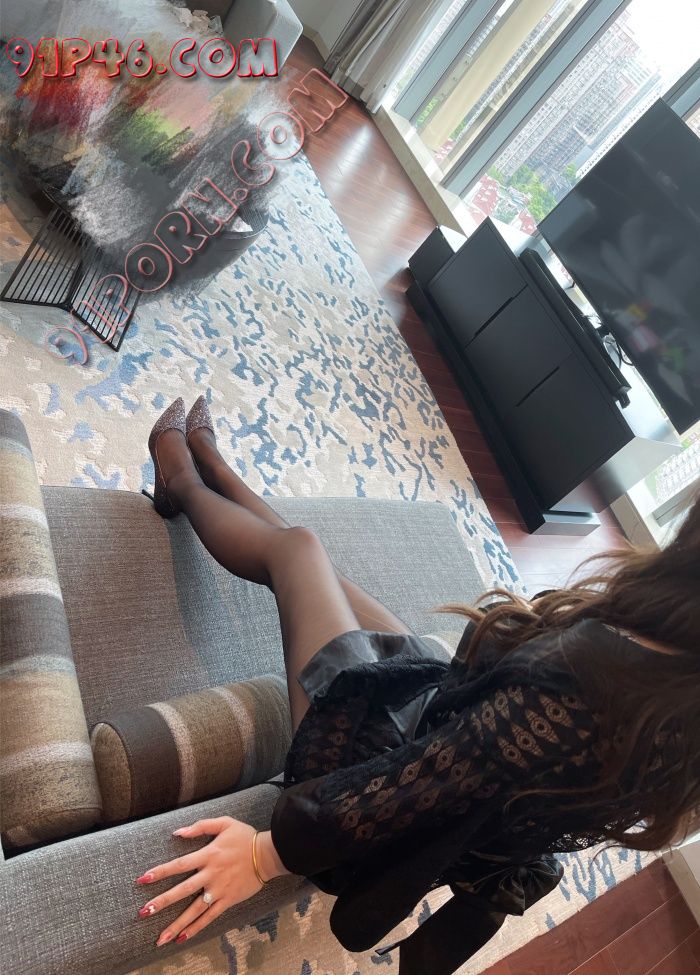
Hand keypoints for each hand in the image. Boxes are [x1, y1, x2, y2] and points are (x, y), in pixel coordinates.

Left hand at [135, 817, 278, 947]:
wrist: (268, 854)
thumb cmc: (245, 837)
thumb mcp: (224, 823)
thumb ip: (200, 826)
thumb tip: (177, 832)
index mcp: (208, 854)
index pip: (179, 865)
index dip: (160, 872)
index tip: (142, 879)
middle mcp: (211, 874)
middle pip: (182, 891)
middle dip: (161, 901)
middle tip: (143, 912)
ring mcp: (219, 890)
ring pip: (194, 910)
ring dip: (176, 924)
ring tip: (160, 938)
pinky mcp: (228, 901)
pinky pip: (210, 917)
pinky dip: (196, 928)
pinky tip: (183, 938)